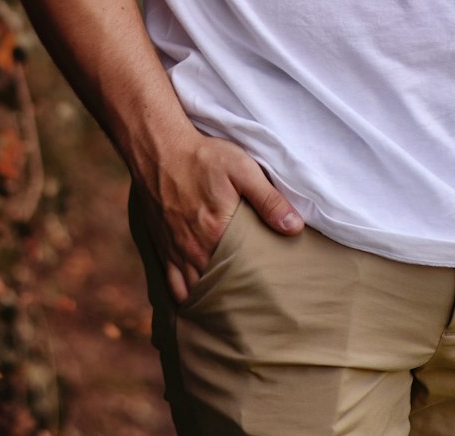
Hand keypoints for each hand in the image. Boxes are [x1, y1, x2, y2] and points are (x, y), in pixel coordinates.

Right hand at [134, 132, 304, 302]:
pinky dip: (186, 298)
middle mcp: (193, 249)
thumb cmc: (203, 156)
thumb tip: (295, 228)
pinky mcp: (161, 247)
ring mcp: (175, 252)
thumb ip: (269, 200)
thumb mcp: (242, 169)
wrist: (159, 149)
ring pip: (194, 292)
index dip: (257, 286)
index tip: (271, 292)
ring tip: (231, 306)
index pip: (241, 275)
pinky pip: (173, 286)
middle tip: (255, 304)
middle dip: (236, 297)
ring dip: (212, 300)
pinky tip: (199, 300)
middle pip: (218, 288)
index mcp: (216, 233)